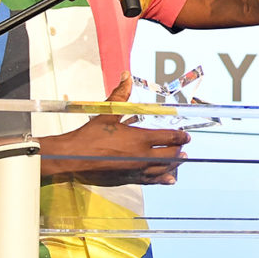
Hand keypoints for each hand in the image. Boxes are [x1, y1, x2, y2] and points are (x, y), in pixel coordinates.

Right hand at [38, 77, 190, 184]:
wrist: (72, 158)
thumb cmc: (89, 136)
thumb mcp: (107, 113)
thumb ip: (121, 95)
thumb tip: (126, 76)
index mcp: (139, 139)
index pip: (168, 138)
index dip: (180, 137)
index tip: (186, 136)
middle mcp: (142, 156)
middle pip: (170, 155)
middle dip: (178, 150)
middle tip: (183, 147)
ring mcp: (136, 170)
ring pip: (163, 169)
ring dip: (175, 164)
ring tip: (182, 160)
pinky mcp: (129, 180)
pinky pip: (151, 181)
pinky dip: (163, 179)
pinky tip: (169, 179)